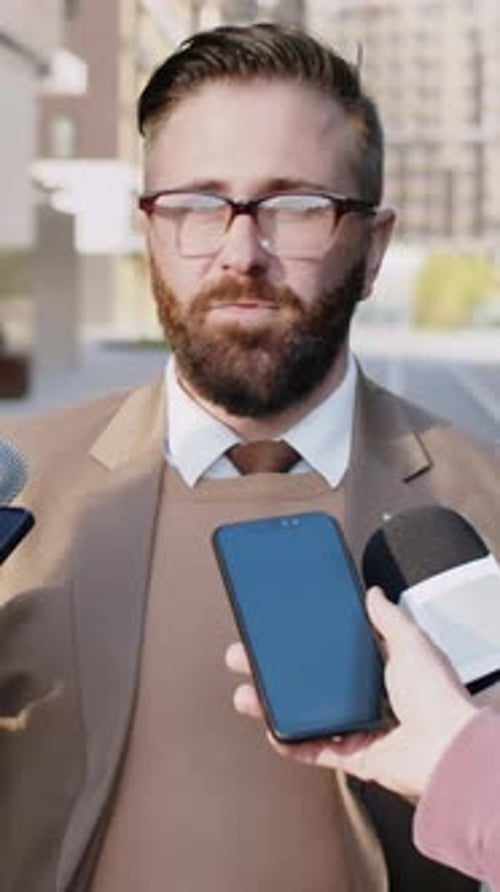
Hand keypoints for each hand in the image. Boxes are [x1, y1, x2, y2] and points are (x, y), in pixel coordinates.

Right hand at [225, 587, 477, 798]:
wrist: (447, 749)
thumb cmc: (436, 694)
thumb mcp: (411, 641)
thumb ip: (388, 618)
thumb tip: (373, 593)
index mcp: (383, 668)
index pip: (335, 651)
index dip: (305, 642)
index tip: (279, 632)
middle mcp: (369, 698)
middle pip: (311, 682)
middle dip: (274, 671)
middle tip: (246, 658)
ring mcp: (359, 729)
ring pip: (306, 716)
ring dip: (273, 706)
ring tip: (246, 695)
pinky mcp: (355, 758)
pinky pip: (315, 751)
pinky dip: (291, 744)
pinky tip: (271, 731)